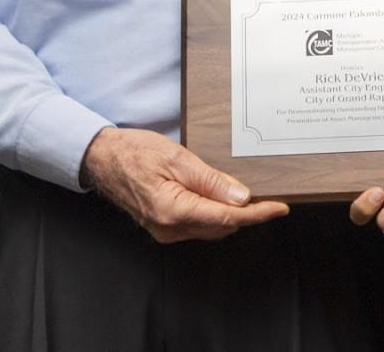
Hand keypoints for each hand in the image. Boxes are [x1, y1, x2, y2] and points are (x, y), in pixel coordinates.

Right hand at [82, 126, 288, 242]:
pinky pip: (198, 225)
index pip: (228, 217)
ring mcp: (165, 231)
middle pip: (223, 226)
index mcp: (174, 211)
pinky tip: (219, 197)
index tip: (280, 207)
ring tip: (247, 194)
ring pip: (212, 228)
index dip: (258, 214)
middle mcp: (170, 228)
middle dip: (247, 213)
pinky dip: (214, 213)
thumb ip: (211, 180)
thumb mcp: (177, 158)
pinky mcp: (164, 227)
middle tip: (267, 194)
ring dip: (231, 213)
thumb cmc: (134, 152)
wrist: (102, 159)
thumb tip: (241, 198)